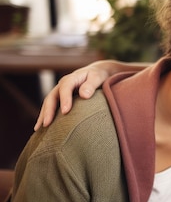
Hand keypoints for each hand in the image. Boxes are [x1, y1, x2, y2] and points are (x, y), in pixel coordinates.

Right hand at [34, 60, 148, 129]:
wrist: (97, 73)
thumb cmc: (99, 76)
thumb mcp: (97, 77)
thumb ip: (91, 85)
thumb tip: (84, 95)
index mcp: (71, 79)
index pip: (65, 88)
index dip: (64, 99)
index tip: (66, 111)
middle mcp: (62, 85)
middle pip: (52, 97)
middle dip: (48, 111)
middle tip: (46, 124)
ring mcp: (60, 92)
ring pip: (48, 103)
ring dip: (43, 115)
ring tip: (39, 129)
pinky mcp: (61, 99)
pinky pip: (52, 108)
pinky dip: (46, 116)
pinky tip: (43, 128)